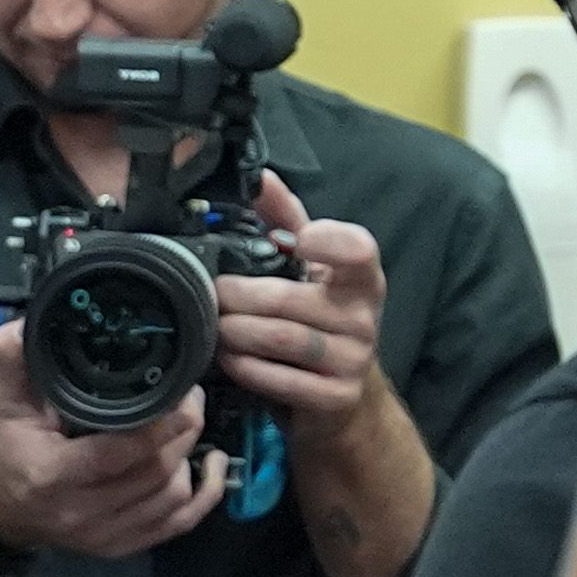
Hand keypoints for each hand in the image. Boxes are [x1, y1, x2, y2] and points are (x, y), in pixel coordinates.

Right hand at [0, 321, 223, 563]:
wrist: (0, 507)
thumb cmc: (7, 447)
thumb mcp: (1, 402)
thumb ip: (12, 362)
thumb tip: (25, 327)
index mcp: (52, 476)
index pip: (119, 453)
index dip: (160, 426)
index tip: (182, 395)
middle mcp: (80, 513)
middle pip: (155, 473)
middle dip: (182, 432)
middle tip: (191, 398)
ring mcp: (103, 536)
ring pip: (171, 497)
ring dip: (189, 457)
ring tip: (190, 422)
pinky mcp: (121, 547)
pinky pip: (178, 524)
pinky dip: (203, 495)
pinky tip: (211, 466)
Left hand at [202, 175, 391, 432]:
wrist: (345, 397)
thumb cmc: (322, 320)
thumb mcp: (312, 269)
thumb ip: (287, 221)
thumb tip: (259, 178)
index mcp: (361, 277)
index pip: (358, 250)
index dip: (327, 241)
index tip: (296, 240)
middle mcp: (363, 316)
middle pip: (289, 298)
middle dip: (239, 295)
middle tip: (213, 293)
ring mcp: (353, 360)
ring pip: (280, 338)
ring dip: (235, 331)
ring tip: (215, 325)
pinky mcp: (336, 397)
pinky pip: (280, 379)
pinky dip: (246, 367)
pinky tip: (229, 358)